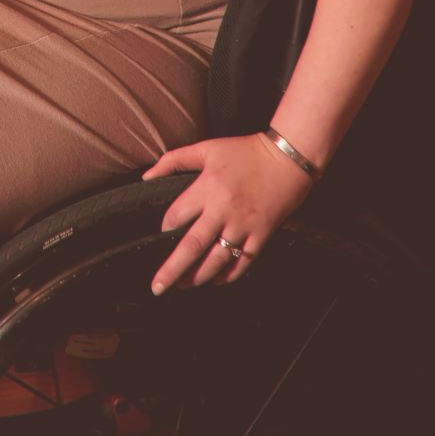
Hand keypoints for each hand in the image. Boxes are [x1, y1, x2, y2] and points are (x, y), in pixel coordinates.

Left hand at [141, 132, 313, 293]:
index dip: (166, 227)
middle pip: (192, 246)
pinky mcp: (262, 234)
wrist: (288, 157)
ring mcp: (244, 225)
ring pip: (217, 259)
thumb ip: (174, 160)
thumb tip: (146, 177)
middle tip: (157, 287)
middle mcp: (223, 210)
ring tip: (183, 285)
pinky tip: (217, 280)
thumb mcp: (206, 148)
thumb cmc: (244, 151)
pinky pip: (244, 261)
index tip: (163, 232)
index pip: (177, 216)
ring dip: (198, 276)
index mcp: (207, 188)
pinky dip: (230, 274)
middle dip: (172, 269)